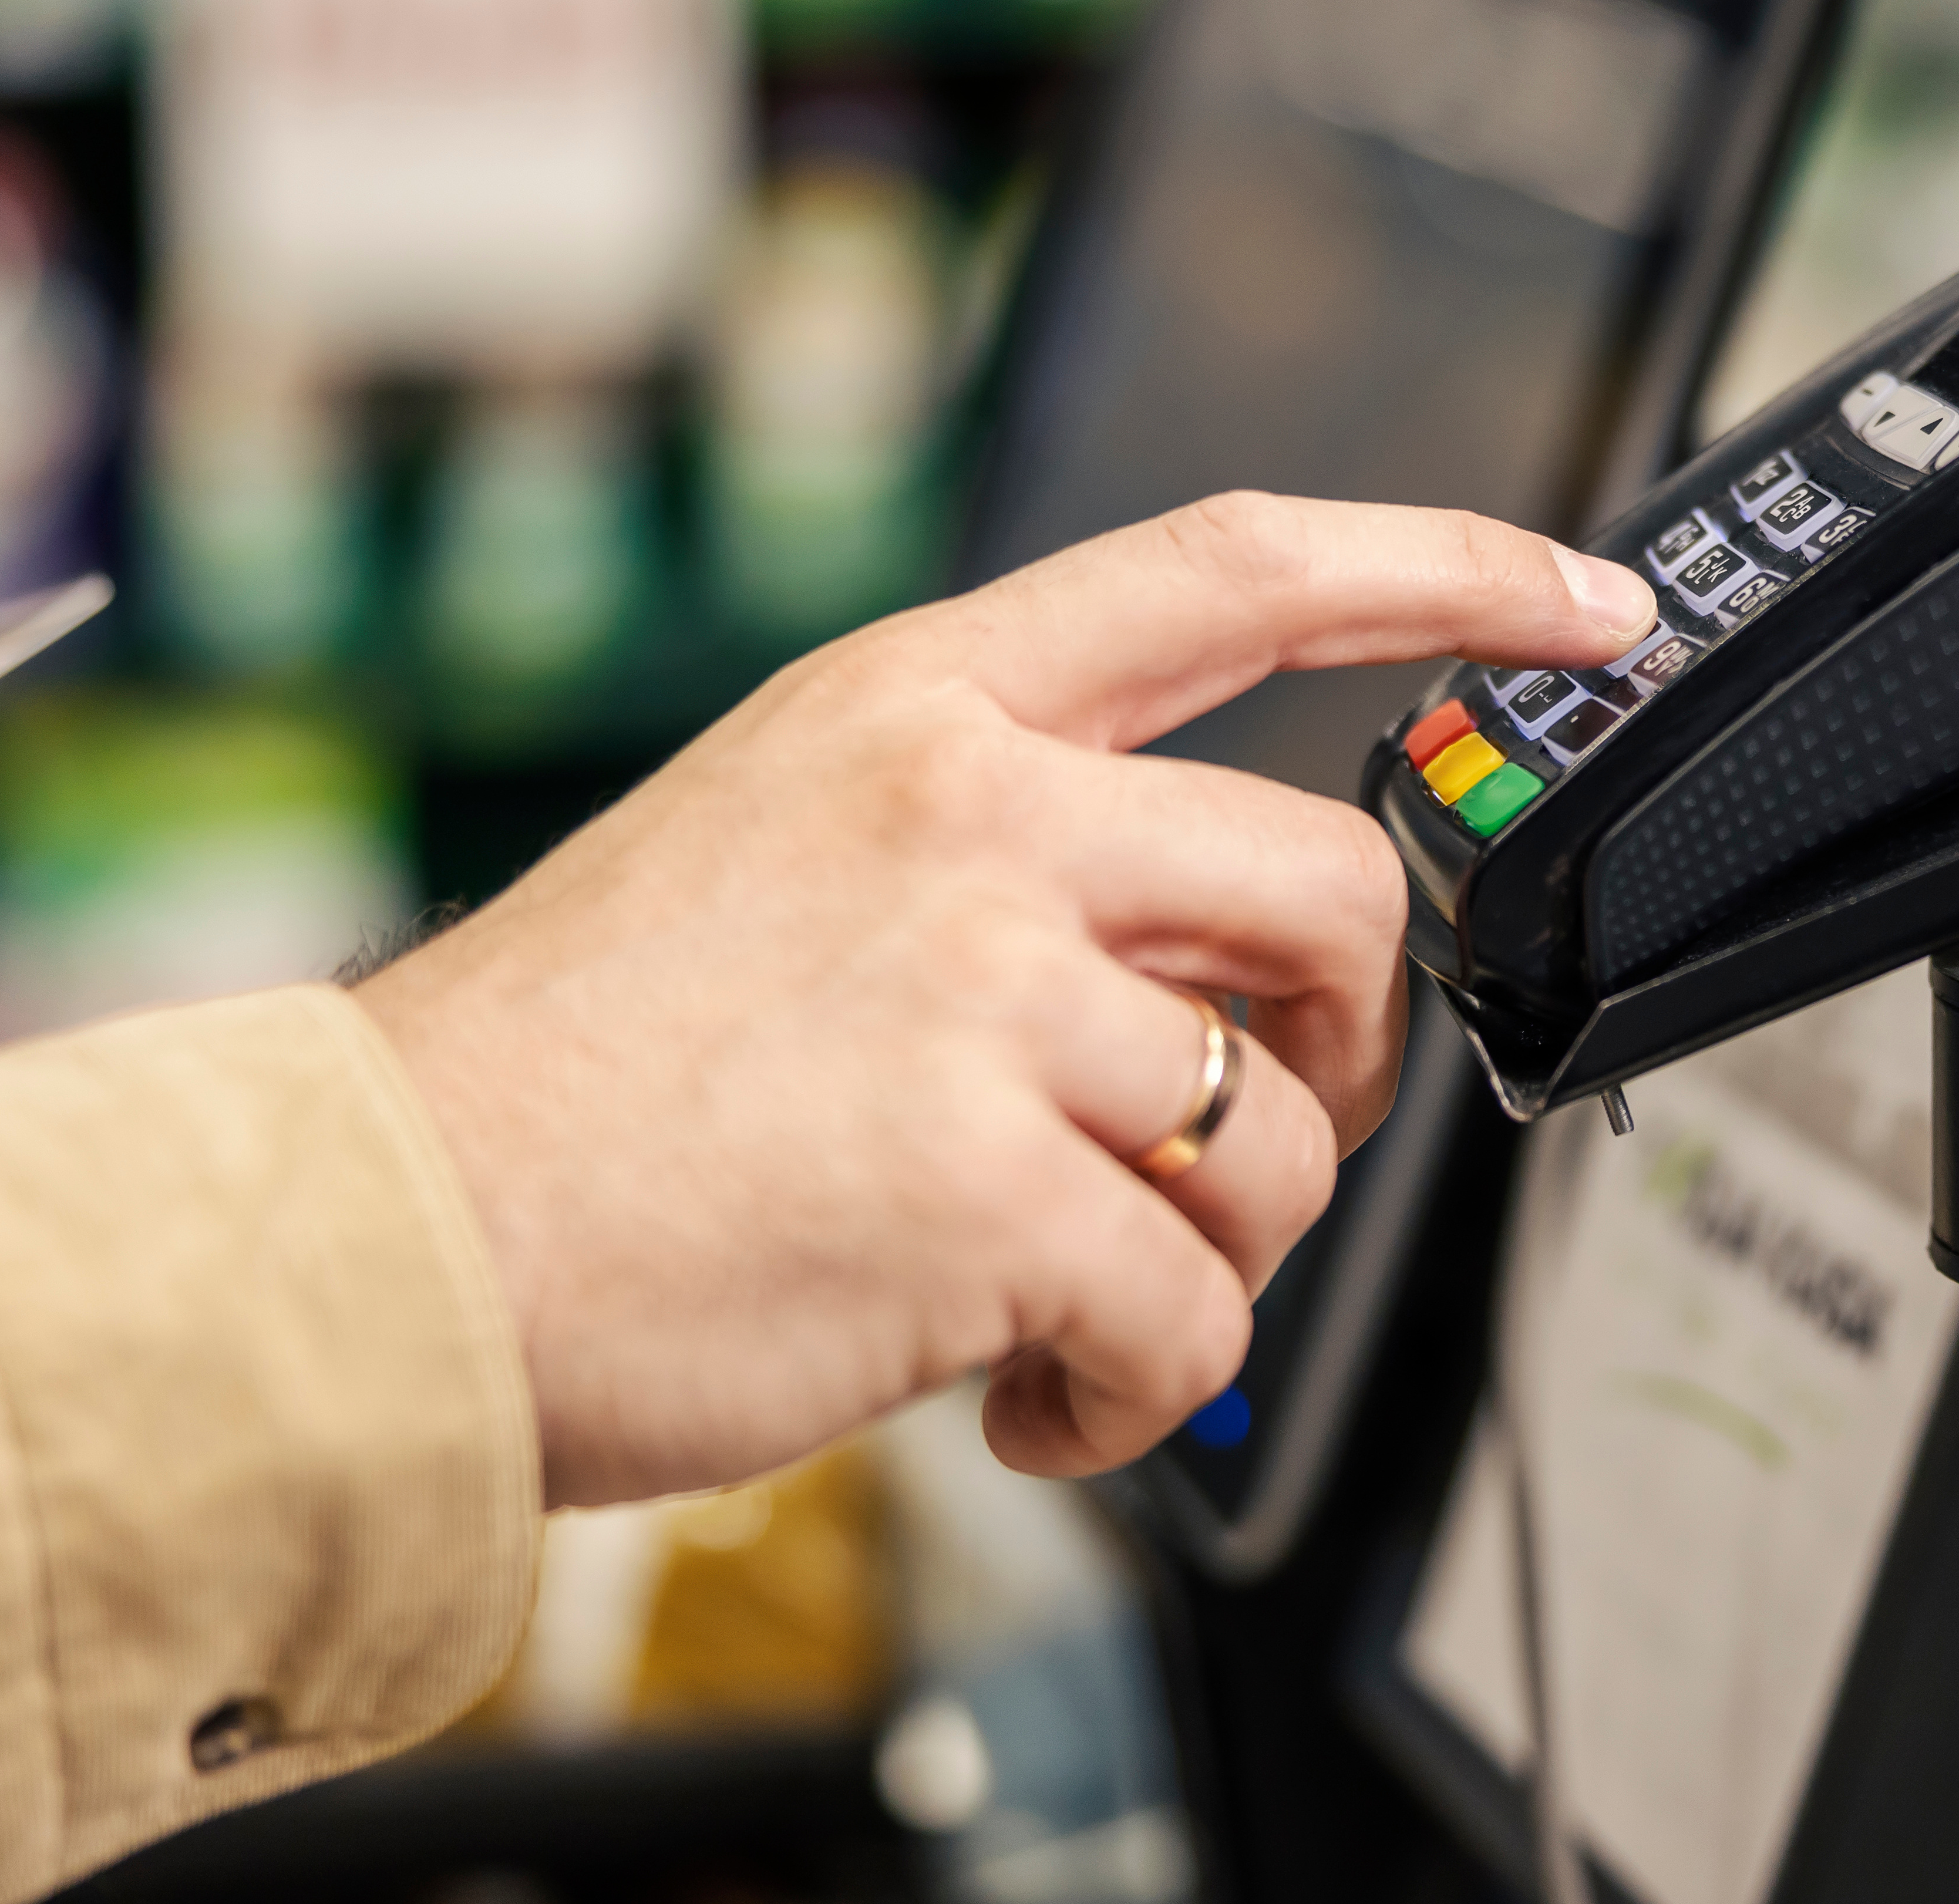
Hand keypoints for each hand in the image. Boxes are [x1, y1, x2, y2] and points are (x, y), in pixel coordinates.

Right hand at [351, 493, 1658, 1507]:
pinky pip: (1189, 1313)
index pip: (1241, 567)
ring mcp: (979, 994)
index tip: (1588, 600)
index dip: (1451, 569)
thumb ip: (1002, 858)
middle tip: (1266, 1131)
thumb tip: (1213, 982)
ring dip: (1215, 1260)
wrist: (371, 1237)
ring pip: (1274, 1140)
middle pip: (1335, 894)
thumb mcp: (778, 854)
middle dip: (1346, 1047)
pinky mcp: (979, 1188)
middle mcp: (968, 816)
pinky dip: (1134, 1391)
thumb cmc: (571, 1080)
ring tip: (1073, 1305)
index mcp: (922, 708)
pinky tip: (1023, 1391)